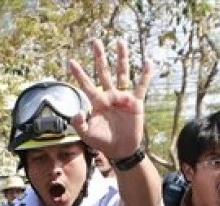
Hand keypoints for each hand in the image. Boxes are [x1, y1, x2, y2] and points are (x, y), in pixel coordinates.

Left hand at [67, 39, 152, 159]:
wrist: (120, 150)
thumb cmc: (102, 142)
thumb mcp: (87, 135)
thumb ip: (79, 124)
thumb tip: (75, 113)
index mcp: (97, 102)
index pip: (86, 85)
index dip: (79, 74)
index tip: (70, 61)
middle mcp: (109, 96)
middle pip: (103, 72)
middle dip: (99, 57)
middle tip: (95, 41)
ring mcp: (123, 97)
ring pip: (122, 73)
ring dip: (121, 58)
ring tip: (120, 41)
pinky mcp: (136, 102)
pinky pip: (141, 86)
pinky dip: (145, 75)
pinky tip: (148, 62)